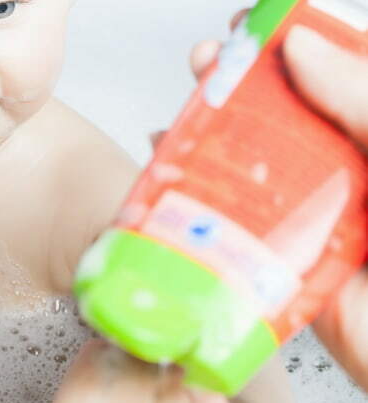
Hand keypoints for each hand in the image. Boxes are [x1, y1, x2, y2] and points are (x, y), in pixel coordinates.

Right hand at [190, 10, 367, 389]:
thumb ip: (364, 100)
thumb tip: (302, 46)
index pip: (335, 75)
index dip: (294, 41)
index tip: (256, 24)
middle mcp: (344, 171)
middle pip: (282, 115)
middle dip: (239, 84)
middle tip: (208, 64)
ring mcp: (310, 214)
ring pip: (252, 165)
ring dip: (210, 138)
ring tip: (183, 115)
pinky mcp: (281, 259)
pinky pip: (236, 223)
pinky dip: (197, 199)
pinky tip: (172, 176)